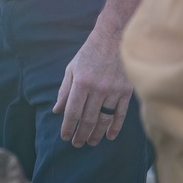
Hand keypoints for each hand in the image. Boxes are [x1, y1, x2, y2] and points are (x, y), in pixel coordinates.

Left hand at [52, 26, 132, 146]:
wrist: (114, 38)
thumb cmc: (89, 54)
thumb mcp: (72, 69)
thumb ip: (64, 90)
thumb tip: (57, 110)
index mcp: (81, 82)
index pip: (72, 111)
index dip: (68, 126)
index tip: (65, 137)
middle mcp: (98, 88)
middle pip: (88, 118)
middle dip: (81, 134)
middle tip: (77, 144)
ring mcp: (114, 90)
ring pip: (104, 119)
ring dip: (96, 133)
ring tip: (90, 142)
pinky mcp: (126, 91)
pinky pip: (120, 114)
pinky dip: (115, 127)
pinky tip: (109, 136)